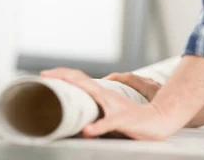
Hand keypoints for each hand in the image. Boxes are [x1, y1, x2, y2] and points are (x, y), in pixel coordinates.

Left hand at [40, 68, 174, 139]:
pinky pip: (108, 123)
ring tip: (61, 90)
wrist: (158, 119)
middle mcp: (107, 96)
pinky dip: (97, 126)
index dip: (63, 74)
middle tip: (45, 75)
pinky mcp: (122, 120)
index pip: (80, 79)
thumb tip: (84, 107)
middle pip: (82, 80)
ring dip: (78, 91)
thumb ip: (99, 105)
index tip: (45, 73)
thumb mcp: (112, 109)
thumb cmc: (134, 116)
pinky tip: (87, 130)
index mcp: (103, 93)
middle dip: (63, 76)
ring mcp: (114, 107)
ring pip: (94, 96)